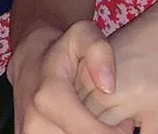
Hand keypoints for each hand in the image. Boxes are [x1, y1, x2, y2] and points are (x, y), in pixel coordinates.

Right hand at [11, 21, 132, 133]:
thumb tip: (108, 88)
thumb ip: (100, 52)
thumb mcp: (84, 33)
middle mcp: (33, 123)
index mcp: (49, 97)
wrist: (31, 61)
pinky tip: (85, 125)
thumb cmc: (63, 48)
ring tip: (98, 122)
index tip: (126, 124)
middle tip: (115, 123)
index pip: (88, 133)